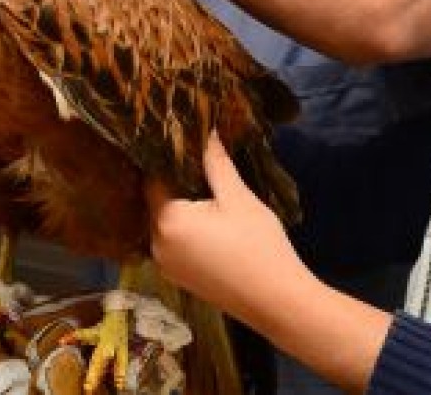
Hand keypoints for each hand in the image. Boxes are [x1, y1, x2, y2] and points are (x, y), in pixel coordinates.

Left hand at [146, 134, 304, 319]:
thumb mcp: (238, 198)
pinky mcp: (180, 279)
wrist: (276, 301)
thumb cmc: (257, 245)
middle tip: (199, 160)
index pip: (153, 178)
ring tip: (205, 187)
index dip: (169, 158)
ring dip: (182, 207)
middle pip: (158, 202)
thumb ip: (216, 163)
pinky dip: (186, 229)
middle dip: (176, 182)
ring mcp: (166, 266)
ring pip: (167, 224)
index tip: (184, 141)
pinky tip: (208, 220)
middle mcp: (156, 245)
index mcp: (166, 221)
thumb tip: (205, 131)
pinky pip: (175, 243)